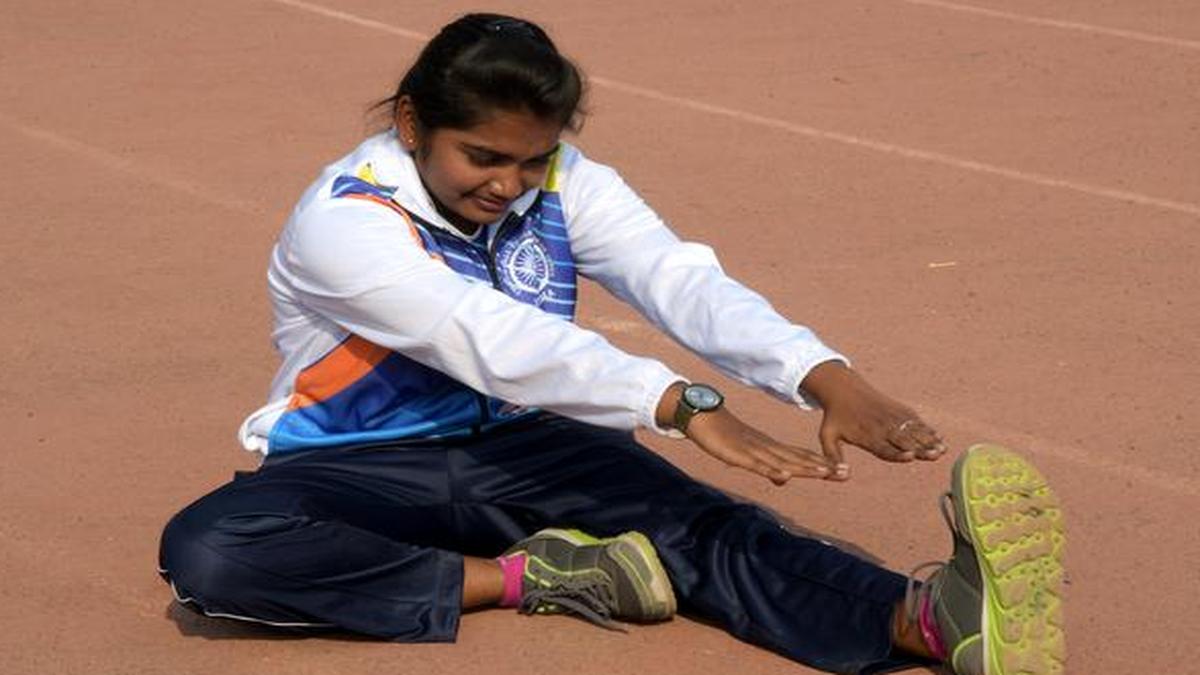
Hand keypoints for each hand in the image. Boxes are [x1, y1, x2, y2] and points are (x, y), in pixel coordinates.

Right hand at [684, 406, 836, 484]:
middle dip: (822, 467)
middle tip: (846, 473)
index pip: (801, 457)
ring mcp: (753, 450)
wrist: (701, 417)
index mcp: (771, 447)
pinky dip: (771, 469)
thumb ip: (767, 467)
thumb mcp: (748, 456)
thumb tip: (785, 478)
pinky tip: (785, 474)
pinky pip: (757, 464)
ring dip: (804, 467)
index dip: (822, 464)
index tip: (843, 471)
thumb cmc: (724, 437)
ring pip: (783, 461)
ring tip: (825, 473)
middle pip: (799, 459)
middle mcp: (767, 447)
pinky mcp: (738, 454)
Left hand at [800, 361, 945, 479]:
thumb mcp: (827, 436)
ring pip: (912, 431)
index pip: (883, 447)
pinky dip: (927, 429)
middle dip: (920, 447)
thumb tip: (843, 475)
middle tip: (934, 455)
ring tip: (942, 450)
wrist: (844, 389)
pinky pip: (914, 421)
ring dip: (928, 440)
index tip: (910, 456)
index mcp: (865, 436)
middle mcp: (881, 427)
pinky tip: (939, 438)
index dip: (897, 453)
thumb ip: (833, 456)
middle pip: (903, 440)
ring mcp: (892, 418)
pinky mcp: (898, 410)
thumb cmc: (835, 417)